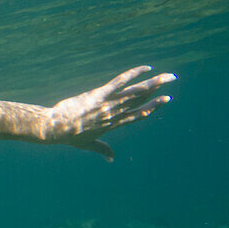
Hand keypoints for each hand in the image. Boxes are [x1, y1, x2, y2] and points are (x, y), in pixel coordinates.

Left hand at [47, 66, 174, 160]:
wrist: (56, 129)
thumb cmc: (69, 136)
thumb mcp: (88, 145)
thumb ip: (102, 150)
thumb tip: (111, 159)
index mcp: (114, 125)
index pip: (138, 115)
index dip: (153, 107)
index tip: (165, 99)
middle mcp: (115, 114)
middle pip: (141, 100)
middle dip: (158, 90)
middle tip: (172, 80)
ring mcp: (109, 104)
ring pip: (136, 92)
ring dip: (153, 83)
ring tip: (168, 76)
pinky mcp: (100, 94)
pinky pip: (120, 82)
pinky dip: (134, 74)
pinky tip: (146, 68)